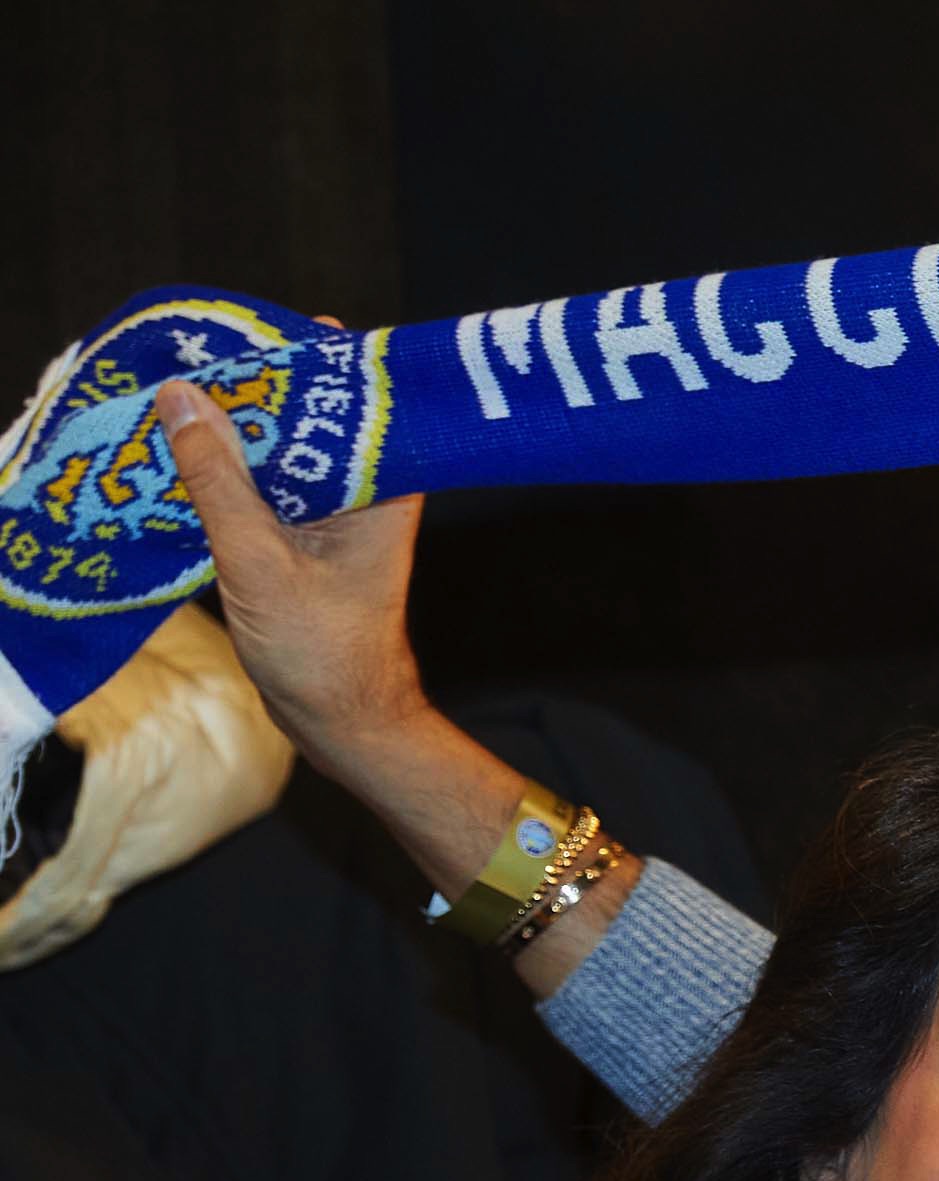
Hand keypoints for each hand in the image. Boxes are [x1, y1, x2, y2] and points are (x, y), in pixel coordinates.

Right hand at [150, 372, 646, 988]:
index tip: (283, 323)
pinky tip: (185, 451)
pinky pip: (265, 485)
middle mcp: (366, 495)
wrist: (347, 728)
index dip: (328, 359)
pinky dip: (230, 469)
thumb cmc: (323, 655)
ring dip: (239, 428)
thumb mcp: (258, 562)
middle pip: (316, 418)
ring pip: (284, 451)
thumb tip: (183, 397)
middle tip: (204, 353)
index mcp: (383, 491)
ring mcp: (334, 518)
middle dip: (266, 387)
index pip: (365, 402)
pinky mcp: (303, 541)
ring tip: (183, 391)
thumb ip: (219, 479)